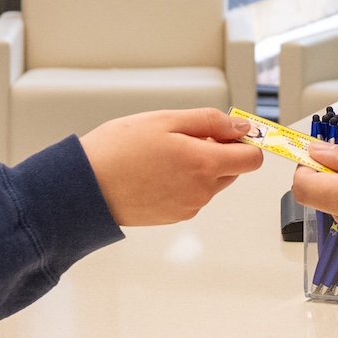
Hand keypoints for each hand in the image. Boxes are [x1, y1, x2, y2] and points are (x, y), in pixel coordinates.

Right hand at [78, 110, 261, 224]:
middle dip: (218, 152)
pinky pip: (192, 195)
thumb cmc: (117, 151)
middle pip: (232, 170)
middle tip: (184, 137)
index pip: (252, 159)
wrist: (85, 187)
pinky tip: (156, 171)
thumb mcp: (166, 120)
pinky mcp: (174, 217)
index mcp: (204, 164)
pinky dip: (183, 182)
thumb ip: (210, 122)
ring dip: (198, 167)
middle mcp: (202, 191)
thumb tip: (241, 128)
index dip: (243, 142)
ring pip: (211, 182)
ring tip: (163, 154)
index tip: (227, 132)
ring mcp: (188, 207)